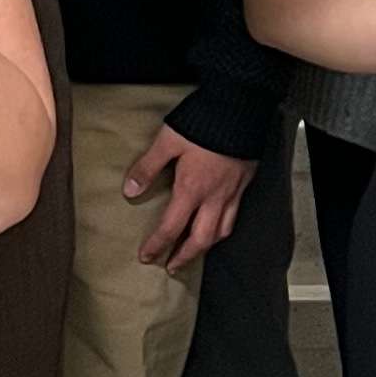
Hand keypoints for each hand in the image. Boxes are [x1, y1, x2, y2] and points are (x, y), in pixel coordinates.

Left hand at [124, 126, 251, 267]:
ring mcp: (232, 194)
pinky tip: (219, 227)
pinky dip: (224, 229)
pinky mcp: (245, 185)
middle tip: (171, 267)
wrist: (240, 109)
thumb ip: (148, 166)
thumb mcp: (168, 141)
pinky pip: (235, 217)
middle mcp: (213, 198)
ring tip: (195, 252)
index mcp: (191, 190)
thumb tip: (130, 191)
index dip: (157, 245)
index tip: (146, 257)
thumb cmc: (202, 123)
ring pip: (221, 232)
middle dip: (184, 256)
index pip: (171, 227)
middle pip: (200, 239)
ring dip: (205, 247)